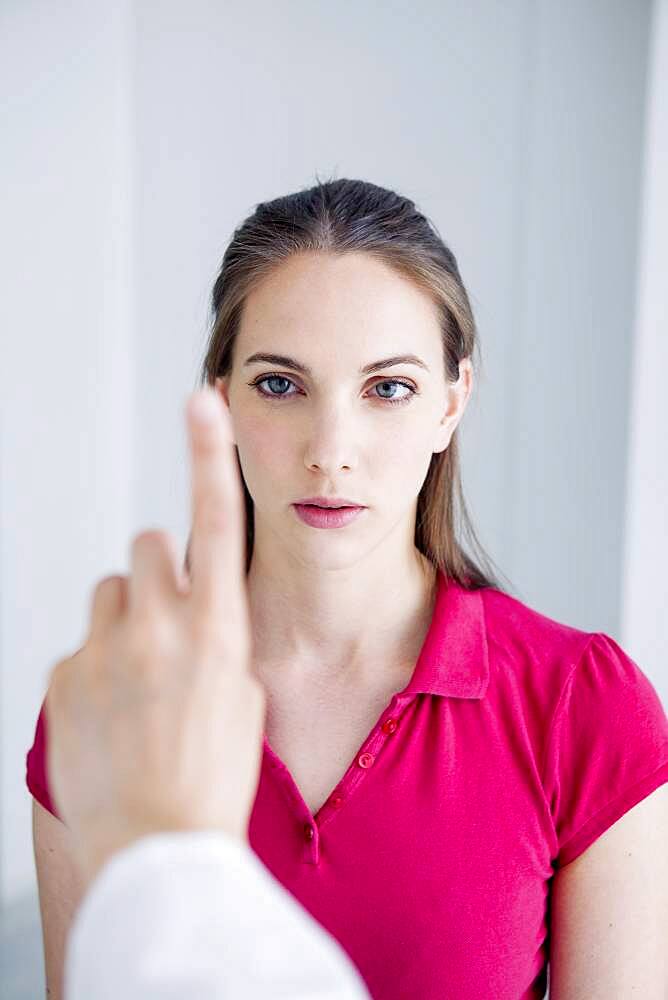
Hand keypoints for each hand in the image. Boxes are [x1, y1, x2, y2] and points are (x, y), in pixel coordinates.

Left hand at [44, 387, 264, 888]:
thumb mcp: (243, 697)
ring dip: (124, 620)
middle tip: (166, 625)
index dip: (208, 455)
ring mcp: (104, 649)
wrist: (158, 847)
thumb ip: (219, 635)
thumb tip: (196, 608)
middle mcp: (159, 627)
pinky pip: (80, 645)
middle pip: (147, 547)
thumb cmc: (214, 776)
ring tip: (136, 682)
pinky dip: (95, 668)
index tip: (201, 401)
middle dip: (157, 572)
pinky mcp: (62, 675)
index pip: (215, 522)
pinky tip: (110, 717)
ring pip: (110, 594)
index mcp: (217, 629)